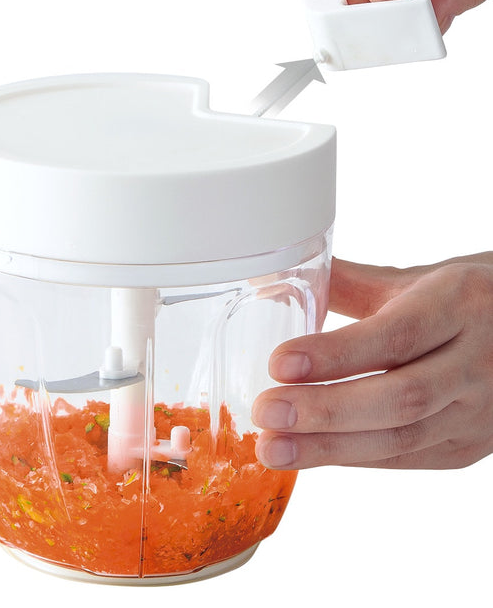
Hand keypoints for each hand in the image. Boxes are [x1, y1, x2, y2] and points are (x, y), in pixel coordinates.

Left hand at [252, 253, 492, 469]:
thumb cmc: (468, 301)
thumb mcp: (420, 280)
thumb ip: (352, 284)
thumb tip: (276, 279)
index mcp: (461, 305)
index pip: (395, 336)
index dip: (335, 354)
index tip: (279, 363)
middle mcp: (478, 360)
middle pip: (400, 397)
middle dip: (325, 410)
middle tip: (265, 412)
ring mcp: (479, 411)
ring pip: (403, 437)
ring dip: (330, 447)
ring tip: (273, 447)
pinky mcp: (469, 447)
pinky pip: (408, 459)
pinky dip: (354, 458)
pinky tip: (310, 455)